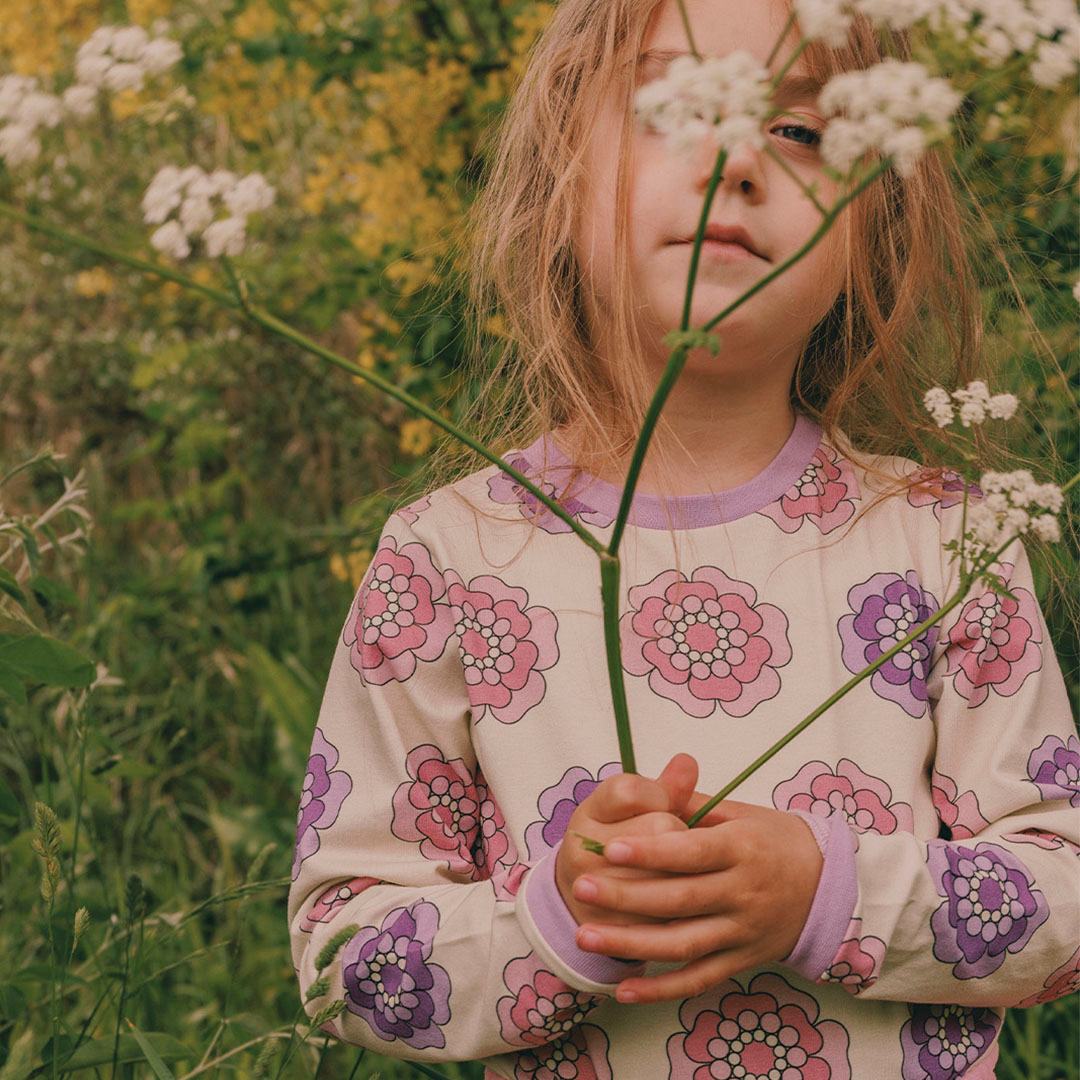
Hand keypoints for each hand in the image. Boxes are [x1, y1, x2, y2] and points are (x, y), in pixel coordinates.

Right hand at [555, 753, 699, 929]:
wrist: (581, 899)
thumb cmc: (616, 841)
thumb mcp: (629, 809)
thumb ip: (663, 787)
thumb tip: (688, 763)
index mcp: (590, 813)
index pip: (632, 790)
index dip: (659, 794)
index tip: (663, 802)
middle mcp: (585, 849)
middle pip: (659, 826)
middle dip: (678, 831)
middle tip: (673, 840)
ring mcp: (596, 892)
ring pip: (670, 870)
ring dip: (685, 869)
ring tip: (677, 870)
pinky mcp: (614, 926)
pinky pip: (669, 911)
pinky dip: (683, 907)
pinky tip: (680, 903)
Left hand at [573, 798, 823, 1003]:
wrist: (828, 886)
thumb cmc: (775, 840)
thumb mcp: (740, 812)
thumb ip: (691, 804)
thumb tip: (646, 789)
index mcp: (742, 848)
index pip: (691, 852)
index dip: (650, 852)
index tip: (610, 847)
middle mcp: (743, 893)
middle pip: (679, 899)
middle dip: (627, 896)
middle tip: (581, 886)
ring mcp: (742, 932)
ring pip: (683, 944)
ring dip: (632, 944)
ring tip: (587, 936)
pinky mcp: (741, 960)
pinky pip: (698, 979)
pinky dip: (661, 988)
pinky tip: (624, 988)